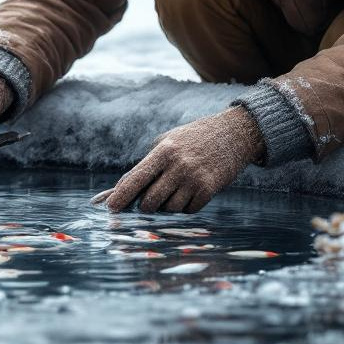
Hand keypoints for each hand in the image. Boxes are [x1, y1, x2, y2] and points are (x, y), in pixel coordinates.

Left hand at [92, 106, 263, 212]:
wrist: (234, 133)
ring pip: (170, 208)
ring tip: (176, 189)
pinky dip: (186, 206)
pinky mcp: (209, 189)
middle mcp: (178, 165)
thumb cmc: (193, 138)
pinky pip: (188, 210)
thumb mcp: (167, 142)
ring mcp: (194, 178)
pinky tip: (191, 190)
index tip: (110, 209)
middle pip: (150, 202)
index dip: (120, 197)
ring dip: (168, 205)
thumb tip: (118, 191)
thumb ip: (145, 166)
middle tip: (148, 202)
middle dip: (146, 206)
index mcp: (163, 151)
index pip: (135, 179)